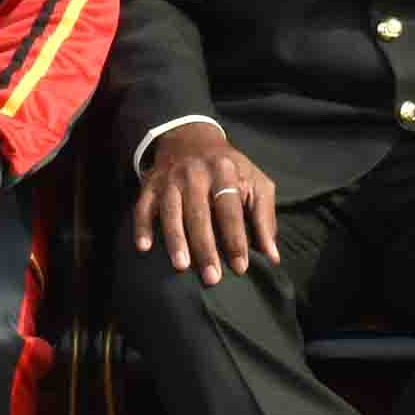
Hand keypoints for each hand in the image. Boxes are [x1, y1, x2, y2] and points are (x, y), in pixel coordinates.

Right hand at [135, 128, 280, 284]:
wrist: (192, 137)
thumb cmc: (231, 168)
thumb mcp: (256, 182)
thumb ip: (265, 217)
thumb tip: (273, 256)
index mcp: (225, 172)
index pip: (230, 209)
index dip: (235, 238)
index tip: (240, 267)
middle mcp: (195, 174)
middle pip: (199, 214)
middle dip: (206, 247)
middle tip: (212, 277)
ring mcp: (171, 179)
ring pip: (171, 211)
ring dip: (175, 239)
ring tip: (181, 266)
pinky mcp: (151, 185)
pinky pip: (142, 206)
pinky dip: (142, 226)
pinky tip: (144, 247)